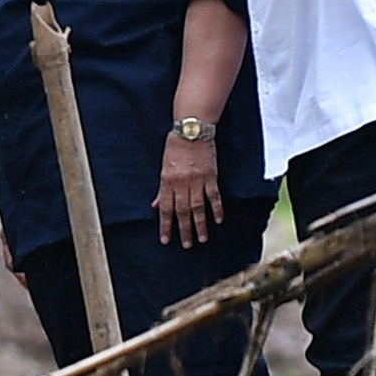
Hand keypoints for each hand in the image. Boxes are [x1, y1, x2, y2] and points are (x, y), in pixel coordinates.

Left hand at [156, 132, 224, 247]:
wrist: (191, 130)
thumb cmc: (175, 148)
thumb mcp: (163, 168)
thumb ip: (162, 189)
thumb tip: (157, 206)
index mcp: (167, 182)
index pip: (166, 209)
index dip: (165, 225)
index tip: (166, 240)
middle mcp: (181, 183)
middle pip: (182, 211)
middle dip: (184, 230)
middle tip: (187, 245)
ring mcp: (197, 180)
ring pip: (198, 207)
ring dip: (200, 224)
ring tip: (202, 239)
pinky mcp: (211, 175)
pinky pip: (214, 195)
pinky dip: (217, 208)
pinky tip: (218, 220)